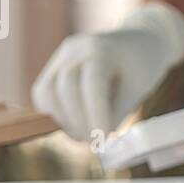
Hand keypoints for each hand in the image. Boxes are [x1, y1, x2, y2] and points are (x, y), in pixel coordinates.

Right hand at [31, 2, 183, 139]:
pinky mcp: (53, 65)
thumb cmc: (140, 68)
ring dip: (62, 119)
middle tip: (93, 140)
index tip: (103, 136)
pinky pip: (42, 92)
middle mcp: (77, 48)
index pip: (93, 83)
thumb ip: (116, 112)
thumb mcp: (137, 90)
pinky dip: (54, 112)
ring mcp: (61, 55)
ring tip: (83, 134)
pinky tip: (73, 122)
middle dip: (77, 120)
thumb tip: (96, 137)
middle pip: (65, 85)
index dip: (95, 113)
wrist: (136, 42)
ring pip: (46, 90)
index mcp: (104, 49)